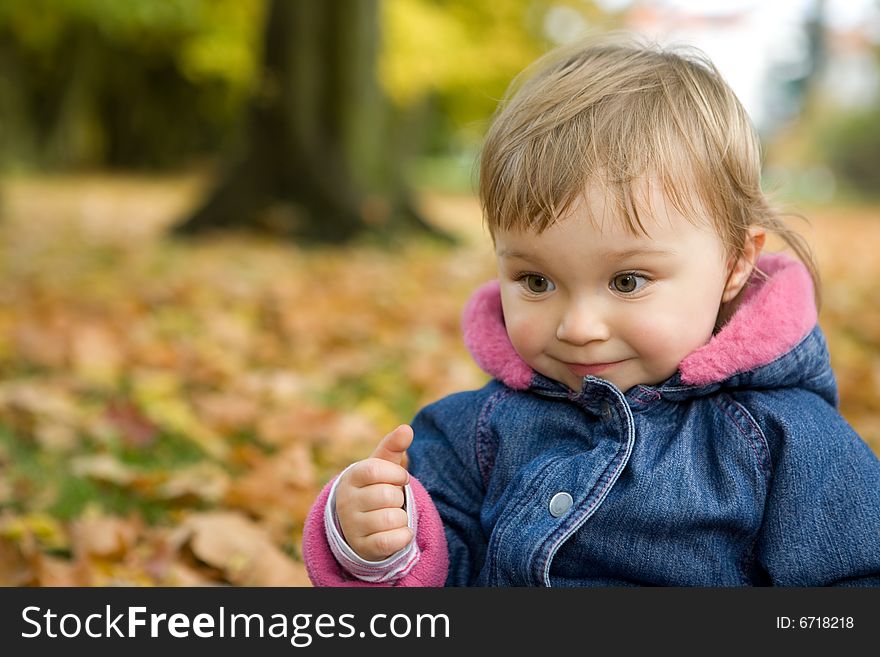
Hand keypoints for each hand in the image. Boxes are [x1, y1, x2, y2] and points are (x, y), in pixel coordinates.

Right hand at [335, 424, 414, 560]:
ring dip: (402, 517)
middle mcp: (346, 502)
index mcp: (350, 477)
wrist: (361, 523)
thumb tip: (407, 428)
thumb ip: (393, 446)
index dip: (395, 473)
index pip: (374, 469)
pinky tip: (399, 532)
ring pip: (392, 518)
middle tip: (392, 500)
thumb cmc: (375, 487)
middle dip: (399, 497)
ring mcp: (352, 526)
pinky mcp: (362, 548)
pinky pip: (392, 541)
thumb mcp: (382, 465)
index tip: (401, 478)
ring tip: (392, 516)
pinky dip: (404, 536)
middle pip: (387, 495)